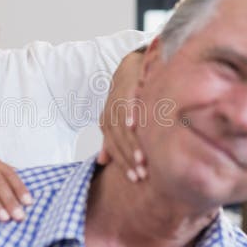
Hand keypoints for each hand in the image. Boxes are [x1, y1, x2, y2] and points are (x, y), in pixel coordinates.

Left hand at [98, 50, 146, 181]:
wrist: (132, 67)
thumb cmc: (126, 98)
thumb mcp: (115, 120)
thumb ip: (109, 141)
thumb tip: (101, 162)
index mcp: (106, 123)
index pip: (113, 148)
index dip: (123, 164)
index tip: (134, 178)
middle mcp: (110, 114)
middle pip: (118, 141)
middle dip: (130, 159)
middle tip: (142, 176)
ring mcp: (119, 101)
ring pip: (123, 127)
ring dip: (133, 145)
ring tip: (144, 161)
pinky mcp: (129, 88)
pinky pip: (129, 104)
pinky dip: (131, 115)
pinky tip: (136, 127)